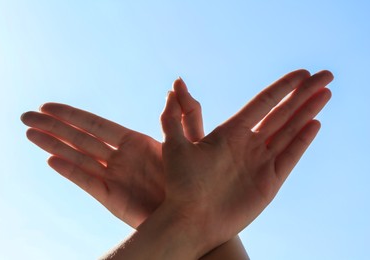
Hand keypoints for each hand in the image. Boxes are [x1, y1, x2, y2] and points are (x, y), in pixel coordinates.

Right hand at [21, 78, 202, 227]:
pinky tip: (51, 160)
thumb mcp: (190, 142)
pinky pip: (87, 182)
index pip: (96, 125)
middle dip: (53, 127)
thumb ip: (182, 114)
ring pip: (77, 157)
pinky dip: (70, 171)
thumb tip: (175, 84)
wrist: (191, 213)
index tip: (48, 106)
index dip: (72, 115)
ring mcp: (113, 176)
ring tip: (29, 133)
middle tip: (25, 116)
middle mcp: (119, 157)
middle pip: (80, 138)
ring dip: (53, 145)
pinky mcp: (112, 197)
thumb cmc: (194, 178)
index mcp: (134, 141)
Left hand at [160, 70, 332, 251]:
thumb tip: (173, 87)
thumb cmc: (180, 185)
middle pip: (282, 113)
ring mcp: (260, 162)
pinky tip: (315, 123)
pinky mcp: (269, 182)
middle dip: (303, 94)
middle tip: (325, 76)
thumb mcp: (174, 146)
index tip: (302, 73)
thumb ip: (173, 116)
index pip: (262, 103)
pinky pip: (290, 156)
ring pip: (290, 131)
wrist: (191, 220)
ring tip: (326, 93)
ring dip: (308, 112)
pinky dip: (303, 140)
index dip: (283, 87)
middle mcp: (248, 144)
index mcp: (230, 132)